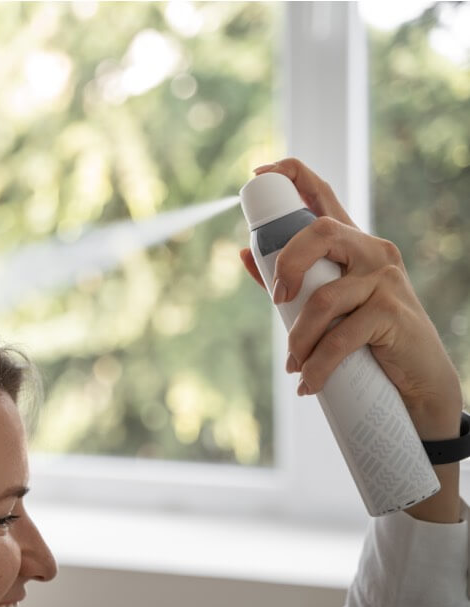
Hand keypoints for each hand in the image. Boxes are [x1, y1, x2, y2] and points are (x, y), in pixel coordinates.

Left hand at [240, 158, 462, 522]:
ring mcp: (385, 279)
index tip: (261, 171)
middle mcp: (372, 251)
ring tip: (295, 365)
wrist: (418, 381)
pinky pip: (341, 336)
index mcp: (352, 244)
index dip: (293, 174)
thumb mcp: (326, 304)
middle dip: (286, 265)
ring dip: (299, 338)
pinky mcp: (392, 313)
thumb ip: (287, 278)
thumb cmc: (367, 338)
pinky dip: (317, 365)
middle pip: (319, 231)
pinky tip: (308, 382)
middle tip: (277, 301)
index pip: (324, 194)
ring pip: (324, 297)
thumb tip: (243, 253)